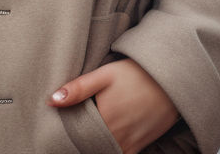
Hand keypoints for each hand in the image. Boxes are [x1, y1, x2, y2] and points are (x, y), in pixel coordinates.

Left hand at [50, 59, 178, 153]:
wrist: (168, 80)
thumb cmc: (134, 74)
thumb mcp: (104, 75)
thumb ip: (78, 89)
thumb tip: (51, 100)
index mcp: (103, 118)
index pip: (77, 133)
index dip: (69, 131)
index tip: (60, 127)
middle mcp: (116, 135)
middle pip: (91, 144)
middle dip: (81, 139)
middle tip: (71, 132)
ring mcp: (129, 143)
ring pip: (105, 150)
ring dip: (95, 145)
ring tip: (89, 133)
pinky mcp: (139, 146)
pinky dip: (111, 150)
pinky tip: (106, 140)